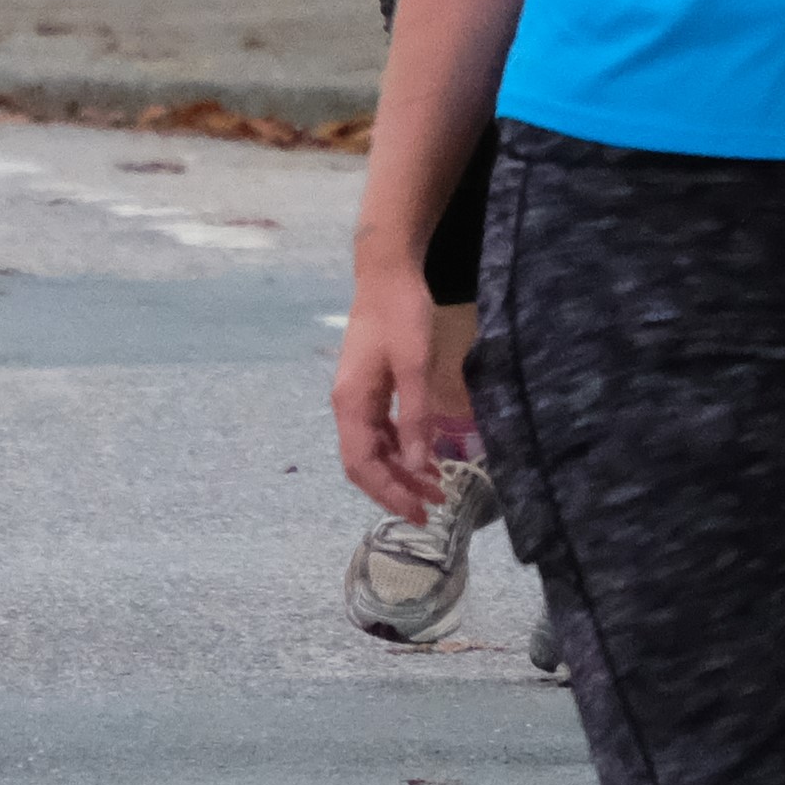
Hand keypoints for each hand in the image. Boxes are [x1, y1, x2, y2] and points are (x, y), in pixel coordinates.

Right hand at [330, 265, 477, 521]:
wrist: (387, 272)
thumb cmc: (400, 313)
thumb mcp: (414, 365)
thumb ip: (414, 416)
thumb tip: (417, 465)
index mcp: (351, 403)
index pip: (362, 465)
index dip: (388, 493)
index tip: (419, 513)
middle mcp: (348, 406)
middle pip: (365, 463)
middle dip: (396, 490)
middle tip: (432, 511)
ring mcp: (358, 398)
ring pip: (375, 450)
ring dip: (401, 472)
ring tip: (436, 489)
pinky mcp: (371, 389)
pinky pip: (382, 432)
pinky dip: (402, 450)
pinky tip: (426, 457)